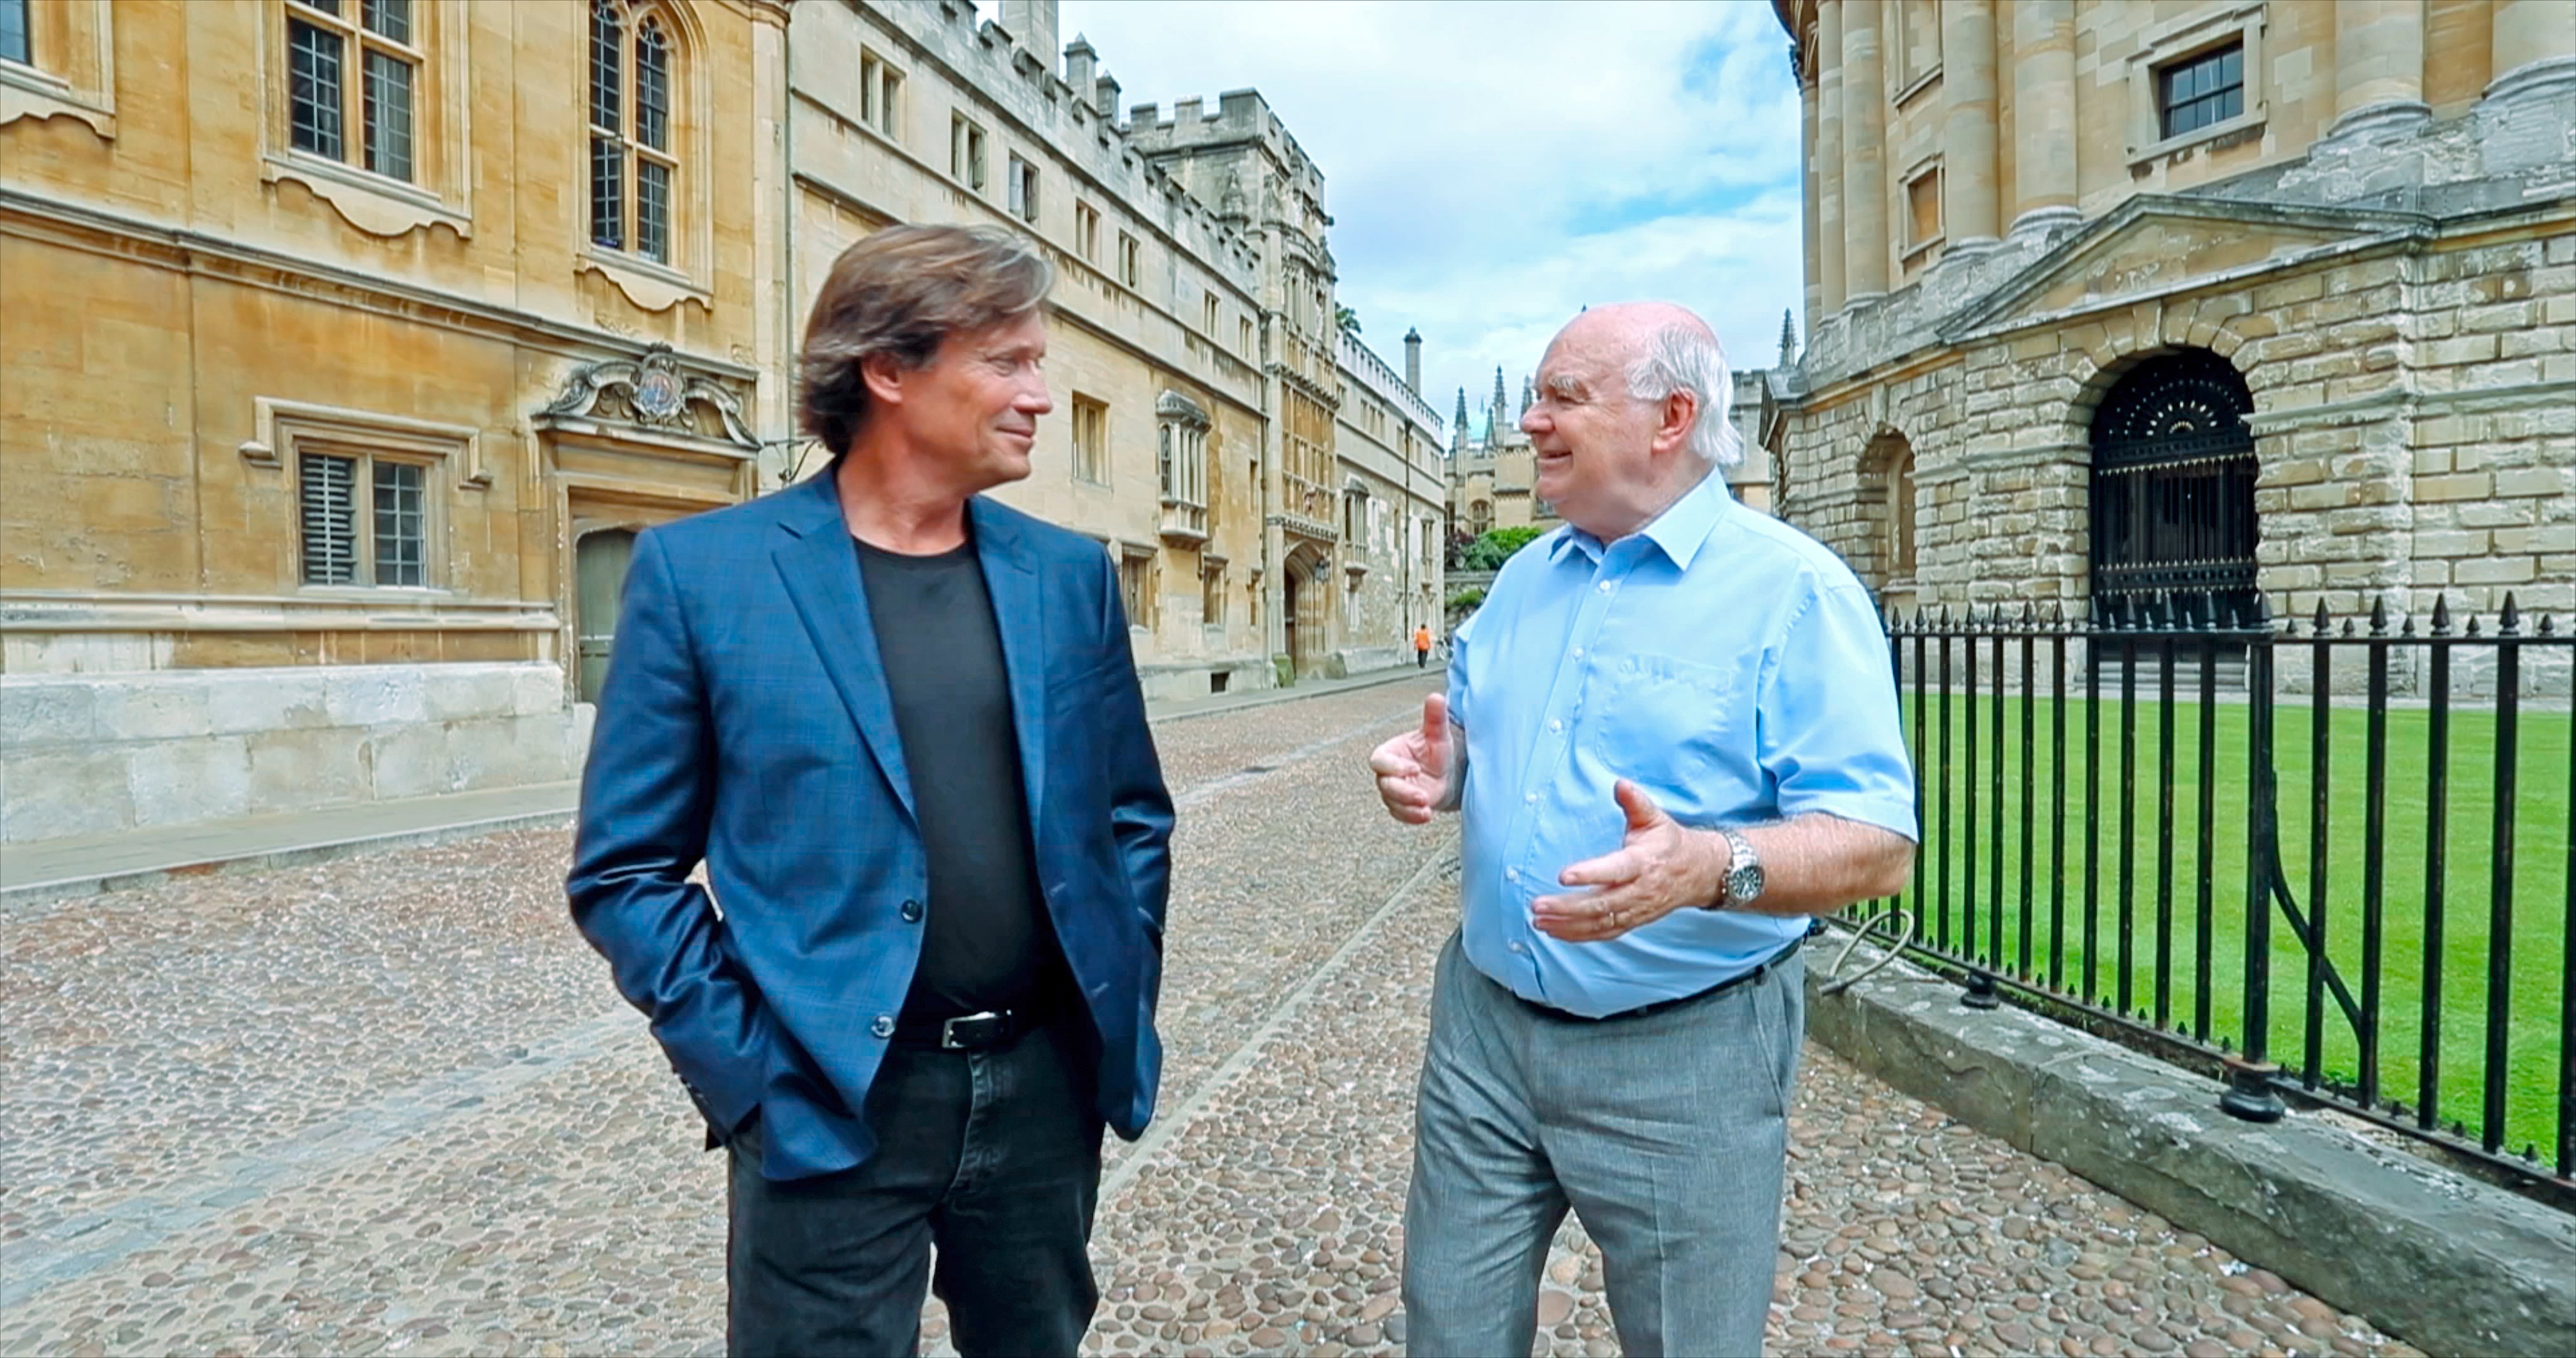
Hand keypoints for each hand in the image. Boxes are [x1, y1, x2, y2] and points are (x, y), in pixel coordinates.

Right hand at [1368, 694, 1450, 825]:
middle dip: (1403, 792)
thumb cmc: (1437, 751)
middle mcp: (1387, 774)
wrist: (1446, 773)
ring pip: (1392, 802)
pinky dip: (1412, 817)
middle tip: (1422, 795)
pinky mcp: (1401, 807)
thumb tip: (1436, 697)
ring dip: (1408, 808)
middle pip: (1385, 785)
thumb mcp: (1438, 734)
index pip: (1380, 761)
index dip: (1394, 767)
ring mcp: (1393, 792)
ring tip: (1426, 807)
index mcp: (1389, 753)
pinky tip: (1426, 815)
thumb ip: (1434, 718)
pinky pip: (1400, 815)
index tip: (1414, 769)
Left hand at [1532, 780, 1725, 941]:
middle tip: (1538, 905)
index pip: (1615, 870)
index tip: (1563, 875)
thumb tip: (1620, 784)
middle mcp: (1640, 890)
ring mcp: (1637, 909)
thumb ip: (1635, 802)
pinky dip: (1579, 935)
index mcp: (1643, 862)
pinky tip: (1555, 932)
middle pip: (1602, 904)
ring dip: (1568, 924)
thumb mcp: (1655, 818)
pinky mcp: (1634, 921)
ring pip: (1601, 922)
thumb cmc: (1669, 842)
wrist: (1699, 872)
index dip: (1590, 874)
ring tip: (1540, 921)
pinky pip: (1605, 933)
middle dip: (1568, 907)